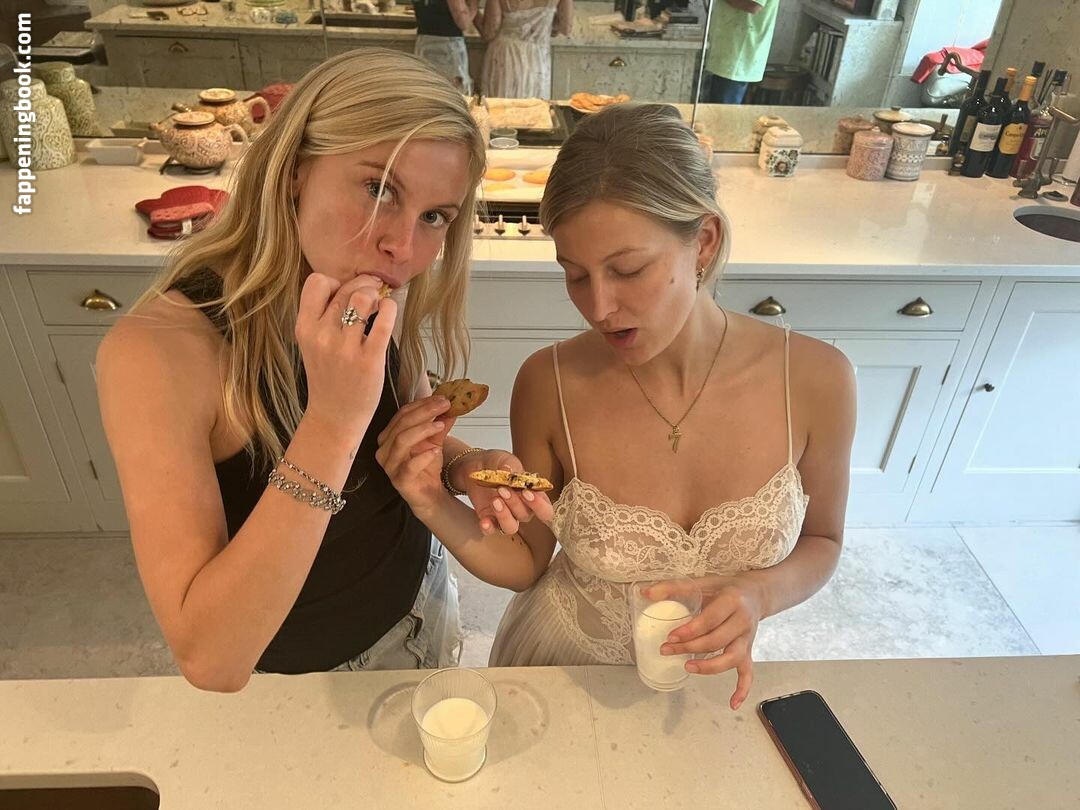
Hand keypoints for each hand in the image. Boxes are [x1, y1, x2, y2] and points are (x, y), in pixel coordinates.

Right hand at [296, 273, 395, 444]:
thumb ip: (323, 318)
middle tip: (374, 292)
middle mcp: (322, 335)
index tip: (346, 294)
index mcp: (304, 328)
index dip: (335, 282)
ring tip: (380, 306)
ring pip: (363, 298)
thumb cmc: (328, 378)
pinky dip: (390, 309)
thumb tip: (351, 287)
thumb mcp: (313, 345)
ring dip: (377, 295)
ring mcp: (345, 348)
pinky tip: (389, 313)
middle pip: (346, 288)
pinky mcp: (368, 360)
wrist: (334, 417)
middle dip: (365, 283)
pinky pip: (384, 321)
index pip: (316, 282)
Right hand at [376, 395, 457, 515]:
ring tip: (440, 425)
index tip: (442, 398)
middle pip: (401, 424)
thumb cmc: (426, 467)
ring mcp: (390, 465)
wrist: (429, 495)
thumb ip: (440, 424)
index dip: (422, 404)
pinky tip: (436, 450)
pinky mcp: (399, 481)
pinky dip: (423, 456)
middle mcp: (385, 449)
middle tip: (443, 406)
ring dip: (422, 430)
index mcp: (390, 436)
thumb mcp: (435, 440)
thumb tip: (450, 406)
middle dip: (424, 412)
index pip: (402, 414)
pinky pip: (408, 466)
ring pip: (401, 441)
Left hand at [460, 450, 553, 534]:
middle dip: (516, 503)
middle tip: (503, 489)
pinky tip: (484, 521)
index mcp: (532, 495)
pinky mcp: (489, 520)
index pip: (545, 509)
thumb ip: (510, 466)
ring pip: (511, 527)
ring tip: (495, 500)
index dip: (539, 505)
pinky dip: (488, 527)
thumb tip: (510, 471)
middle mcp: (521, 509)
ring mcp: (505, 516)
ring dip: (504, 515)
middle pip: (526, 515)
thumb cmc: (497, 464)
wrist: (475, 467)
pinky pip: (491, 530)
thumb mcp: (504, 459)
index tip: (527, 492)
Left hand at [647, 575, 764, 710]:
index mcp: (731, 601)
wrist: (756, 593)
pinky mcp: (749, 651)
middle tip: (667, 650)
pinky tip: (732, 703)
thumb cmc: (726, 588)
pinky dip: (742, 689)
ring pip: (732, 658)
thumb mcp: (703, 582)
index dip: (690, 630)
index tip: (670, 636)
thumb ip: (674, 587)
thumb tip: (645, 593)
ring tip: (688, 668)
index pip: (710, 620)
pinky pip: (748, 672)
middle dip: (690, 648)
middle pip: (717, 640)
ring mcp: (747, 639)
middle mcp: (742, 621)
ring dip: (710, 667)